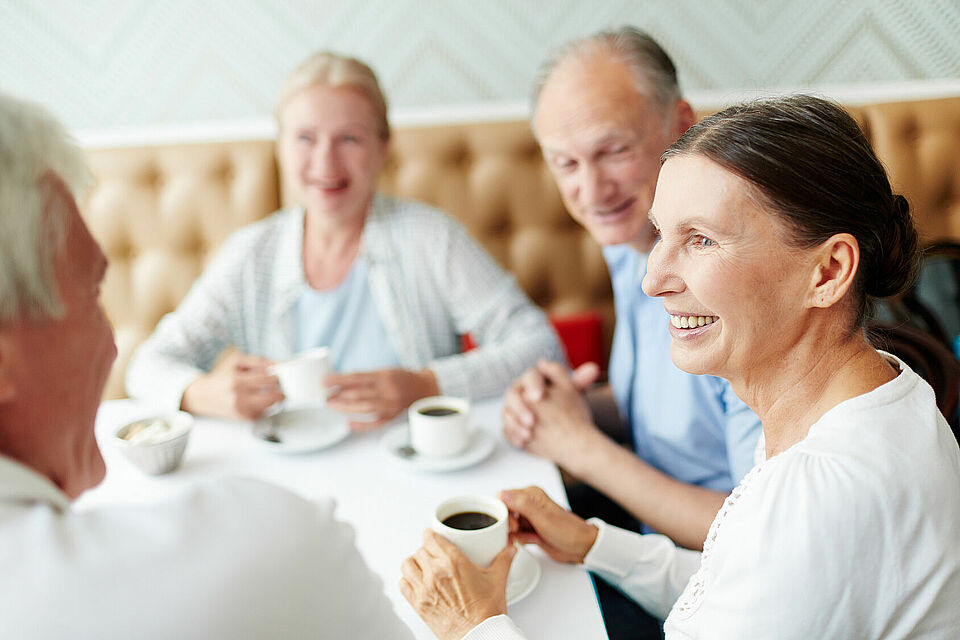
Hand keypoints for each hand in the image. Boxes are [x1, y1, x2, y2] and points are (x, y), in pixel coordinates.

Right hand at [180, 352, 282, 419]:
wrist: (202, 395)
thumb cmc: (222, 376)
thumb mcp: (236, 361)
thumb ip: (258, 360)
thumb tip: (277, 364)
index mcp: (237, 380)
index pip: (268, 379)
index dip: (280, 376)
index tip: (283, 374)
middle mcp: (238, 397)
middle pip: (272, 396)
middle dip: (281, 389)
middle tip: (283, 384)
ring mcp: (241, 410)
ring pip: (271, 406)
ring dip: (277, 399)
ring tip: (276, 392)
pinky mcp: (242, 418)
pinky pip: (264, 413)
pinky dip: (268, 406)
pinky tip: (263, 400)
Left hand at [325, 368, 438, 429]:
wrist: (423, 389)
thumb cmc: (400, 378)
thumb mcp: (384, 372)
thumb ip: (365, 378)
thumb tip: (340, 383)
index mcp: (385, 376)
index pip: (357, 377)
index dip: (339, 380)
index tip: (324, 382)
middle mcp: (388, 391)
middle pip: (360, 394)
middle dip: (340, 396)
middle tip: (325, 397)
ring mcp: (390, 405)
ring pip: (365, 408)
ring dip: (346, 408)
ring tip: (332, 406)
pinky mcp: (392, 417)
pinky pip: (375, 423)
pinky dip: (361, 425)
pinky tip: (348, 423)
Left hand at [400, 529, 515, 639]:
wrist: (479, 634)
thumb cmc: (487, 612)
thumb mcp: (497, 580)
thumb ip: (503, 560)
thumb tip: (509, 550)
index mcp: (453, 561)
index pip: (430, 537)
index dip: (431, 536)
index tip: (434, 538)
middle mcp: (435, 572)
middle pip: (419, 550)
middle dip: (427, 551)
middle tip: (434, 556)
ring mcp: (424, 588)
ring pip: (407, 564)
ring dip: (414, 564)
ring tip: (423, 567)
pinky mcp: (418, 604)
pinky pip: (403, 585)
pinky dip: (407, 581)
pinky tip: (416, 583)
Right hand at [500, 487, 597, 563]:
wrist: (581, 547)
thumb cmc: (568, 531)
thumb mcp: (544, 518)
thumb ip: (523, 505)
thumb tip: (504, 494)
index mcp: (531, 494)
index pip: (504, 496)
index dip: (502, 511)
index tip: (508, 523)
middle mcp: (528, 504)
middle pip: (504, 511)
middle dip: (507, 524)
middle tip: (516, 531)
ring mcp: (529, 517)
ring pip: (508, 524)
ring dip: (514, 533)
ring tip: (527, 537)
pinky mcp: (530, 529)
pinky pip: (515, 533)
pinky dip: (519, 539)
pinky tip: (531, 541)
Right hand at [502, 361, 600, 468]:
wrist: (567, 432)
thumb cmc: (569, 407)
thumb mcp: (574, 393)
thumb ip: (580, 381)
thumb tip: (593, 369)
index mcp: (535, 379)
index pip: (530, 375)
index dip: (533, 384)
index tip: (539, 396)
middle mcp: (520, 392)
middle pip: (512, 394)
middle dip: (520, 407)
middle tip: (531, 420)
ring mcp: (513, 410)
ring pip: (506, 413)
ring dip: (515, 423)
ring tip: (529, 433)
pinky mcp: (512, 426)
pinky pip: (506, 430)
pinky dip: (513, 435)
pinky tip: (523, 441)